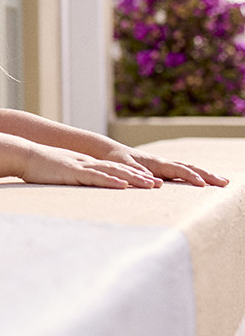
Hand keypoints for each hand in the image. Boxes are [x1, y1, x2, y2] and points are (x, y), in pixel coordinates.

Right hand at [21, 145, 160, 188]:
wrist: (21, 154)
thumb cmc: (36, 166)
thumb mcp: (57, 173)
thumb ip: (68, 178)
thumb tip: (73, 186)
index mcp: (83, 164)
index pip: (112, 169)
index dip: (131, 174)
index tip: (148, 181)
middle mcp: (86, 163)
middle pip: (118, 169)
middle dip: (139, 177)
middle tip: (159, 184)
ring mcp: (80, 166)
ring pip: (111, 172)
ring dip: (132, 178)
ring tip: (150, 185)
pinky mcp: (72, 172)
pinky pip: (94, 176)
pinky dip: (110, 180)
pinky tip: (122, 185)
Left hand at [113, 147, 228, 187]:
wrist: (110, 151)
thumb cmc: (115, 159)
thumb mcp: (122, 166)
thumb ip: (136, 173)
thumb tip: (155, 182)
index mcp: (155, 163)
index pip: (177, 169)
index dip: (190, 176)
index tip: (203, 184)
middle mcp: (162, 163)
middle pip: (188, 167)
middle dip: (207, 175)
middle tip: (225, 182)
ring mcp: (163, 166)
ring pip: (188, 169)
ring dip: (204, 174)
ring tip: (222, 181)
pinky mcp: (162, 169)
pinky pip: (182, 172)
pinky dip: (195, 175)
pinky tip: (204, 181)